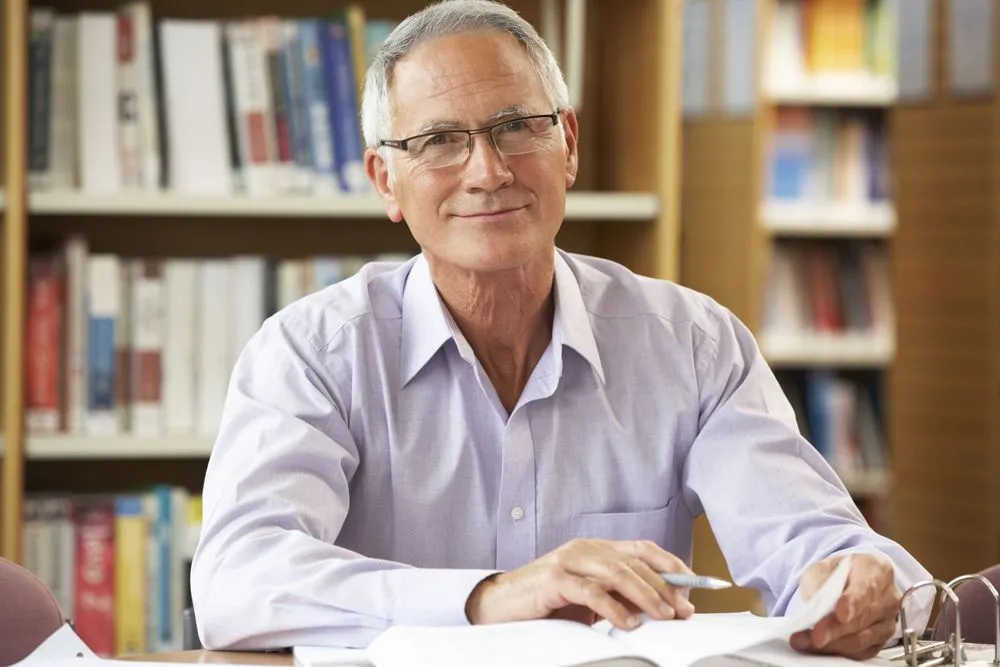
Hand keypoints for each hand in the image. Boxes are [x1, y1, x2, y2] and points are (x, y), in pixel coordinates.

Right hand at [465, 538, 695, 629]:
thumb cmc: (545, 605)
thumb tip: (661, 607)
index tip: (695, 587)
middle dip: (665, 586)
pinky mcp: (554, 579)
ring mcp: (568, 560)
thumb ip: (618, 596)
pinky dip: (614, 608)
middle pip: (635, 561)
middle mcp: (585, 548)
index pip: (643, 549)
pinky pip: (592, 592)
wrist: (499, 607)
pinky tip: (629, 624)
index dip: (672, 565)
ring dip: (647, 595)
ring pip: (618, 572)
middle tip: (683, 610)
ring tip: (665, 616)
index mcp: (596, 549)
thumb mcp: (590, 599)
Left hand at [789, 554, 900, 659]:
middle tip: (815, 635)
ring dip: (833, 643)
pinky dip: (838, 651)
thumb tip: (814, 603)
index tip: (840, 614)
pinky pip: (861, 651)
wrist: (847, 583)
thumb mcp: (822, 568)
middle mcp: (888, 597)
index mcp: (876, 570)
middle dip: (836, 629)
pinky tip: (820, 647)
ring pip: (862, 638)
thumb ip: (818, 582)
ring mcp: (887, 621)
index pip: (867, 589)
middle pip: (863, 617)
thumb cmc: (837, 574)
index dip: (853, 603)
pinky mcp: (881, 640)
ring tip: (808, 642)